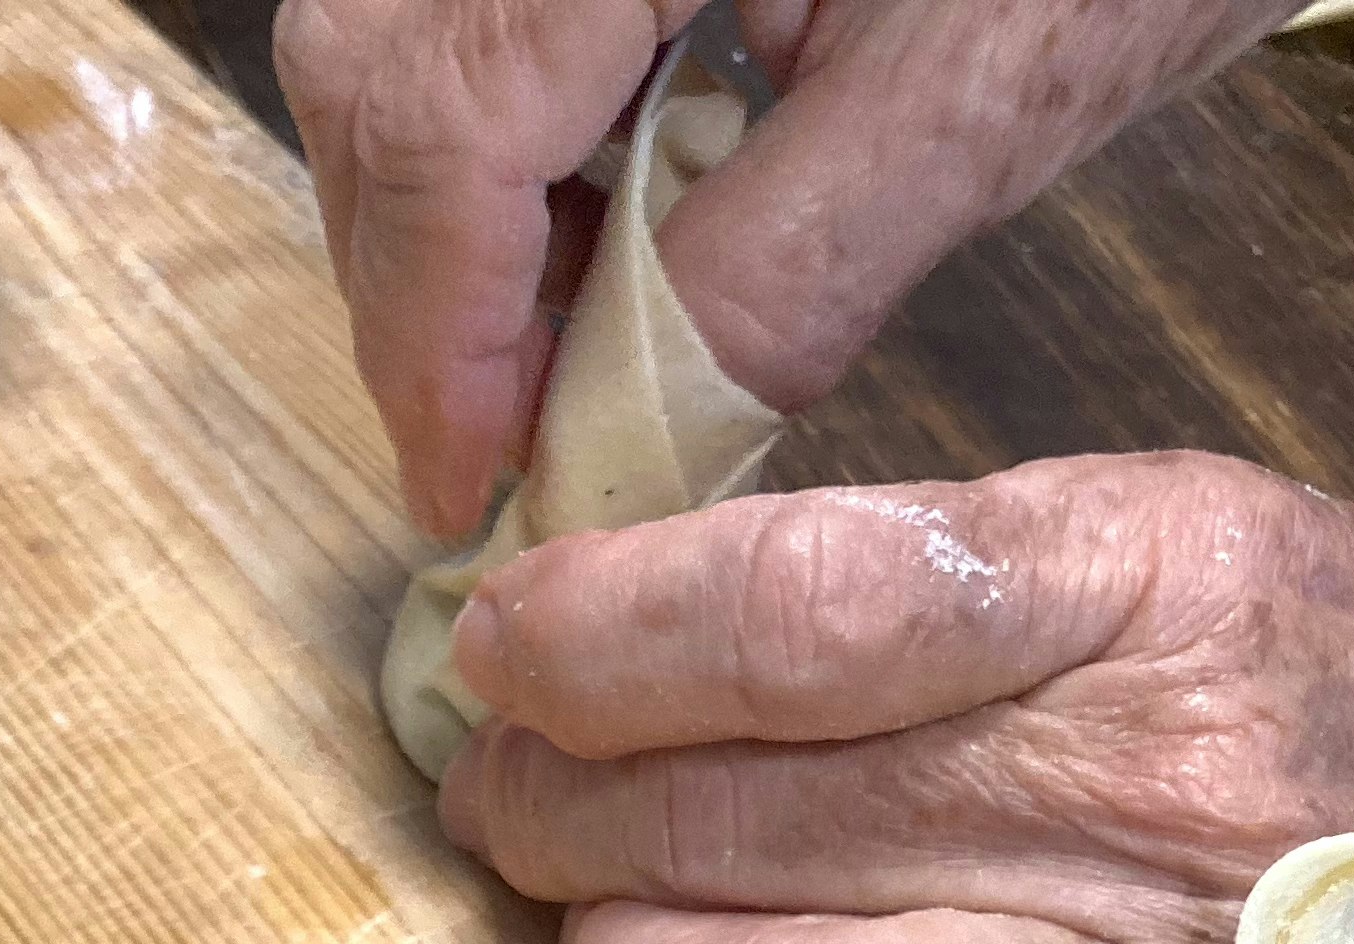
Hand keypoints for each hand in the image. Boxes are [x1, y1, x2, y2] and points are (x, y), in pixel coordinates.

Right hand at [273, 0, 1303, 537]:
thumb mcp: (975, 94)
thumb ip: (787, 270)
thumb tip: (632, 438)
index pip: (453, 120)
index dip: (443, 330)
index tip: (471, 486)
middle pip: (378, 73)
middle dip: (426, 282)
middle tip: (501, 441)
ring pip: (393, 42)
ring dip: (456, 217)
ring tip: (559, 344)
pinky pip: (466, 10)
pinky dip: (505, 135)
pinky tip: (594, 226)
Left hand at [440, 455, 1353, 943]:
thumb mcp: (1222, 534)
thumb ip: (973, 580)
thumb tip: (689, 632)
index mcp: (1149, 592)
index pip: (797, 608)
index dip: (599, 639)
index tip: (498, 653)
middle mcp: (1144, 802)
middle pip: (755, 830)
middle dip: (569, 826)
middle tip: (512, 819)